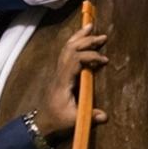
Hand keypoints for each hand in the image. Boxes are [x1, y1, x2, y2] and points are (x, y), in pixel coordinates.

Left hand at [37, 22, 107, 138]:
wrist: (42, 121)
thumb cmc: (57, 120)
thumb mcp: (73, 120)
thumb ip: (89, 117)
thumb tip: (105, 116)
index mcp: (63, 81)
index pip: (75, 60)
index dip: (90, 56)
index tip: (104, 61)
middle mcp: (59, 73)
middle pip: (70, 49)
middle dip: (86, 41)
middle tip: (102, 36)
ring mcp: (58, 71)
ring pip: (66, 48)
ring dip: (78, 37)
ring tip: (90, 27)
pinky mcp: (60, 73)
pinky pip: (66, 53)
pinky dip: (74, 43)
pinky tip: (82, 39)